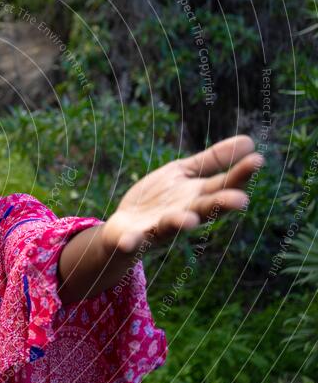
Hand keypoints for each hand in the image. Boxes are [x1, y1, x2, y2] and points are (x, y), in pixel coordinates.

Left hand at [100, 134, 264, 253]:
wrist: (124, 227)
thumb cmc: (160, 199)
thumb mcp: (183, 173)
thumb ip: (211, 161)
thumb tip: (249, 140)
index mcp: (197, 197)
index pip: (223, 185)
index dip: (240, 174)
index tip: (257, 159)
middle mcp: (183, 214)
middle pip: (205, 209)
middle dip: (221, 205)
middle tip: (241, 200)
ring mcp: (158, 228)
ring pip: (171, 226)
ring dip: (180, 223)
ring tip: (188, 220)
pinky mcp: (133, 239)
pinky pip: (133, 242)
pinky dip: (131, 242)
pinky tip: (128, 242)